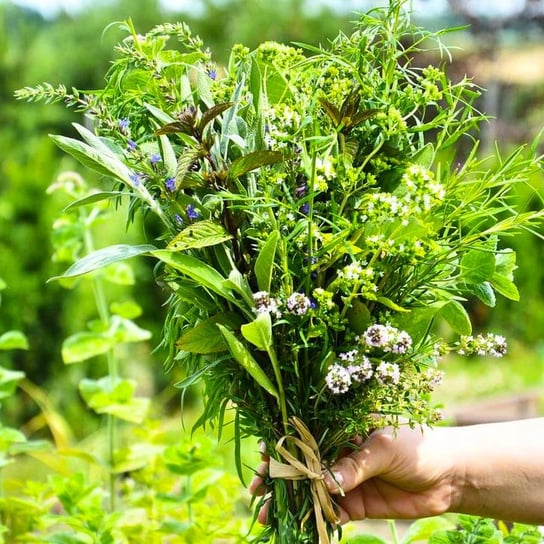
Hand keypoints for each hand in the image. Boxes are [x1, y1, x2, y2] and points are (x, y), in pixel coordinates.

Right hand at [249, 425, 458, 524]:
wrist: (449, 475)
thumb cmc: (416, 446)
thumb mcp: (384, 447)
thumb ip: (354, 465)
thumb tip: (324, 483)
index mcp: (342, 427)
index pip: (305, 434)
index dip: (282, 445)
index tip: (263, 457)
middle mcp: (338, 451)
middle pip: (301, 464)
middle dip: (278, 478)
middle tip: (256, 492)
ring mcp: (345, 478)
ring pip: (310, 491)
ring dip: (290, 503)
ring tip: (267, 517)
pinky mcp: (355, 503)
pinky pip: (329, 513)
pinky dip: (314, 521)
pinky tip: (298, 528)